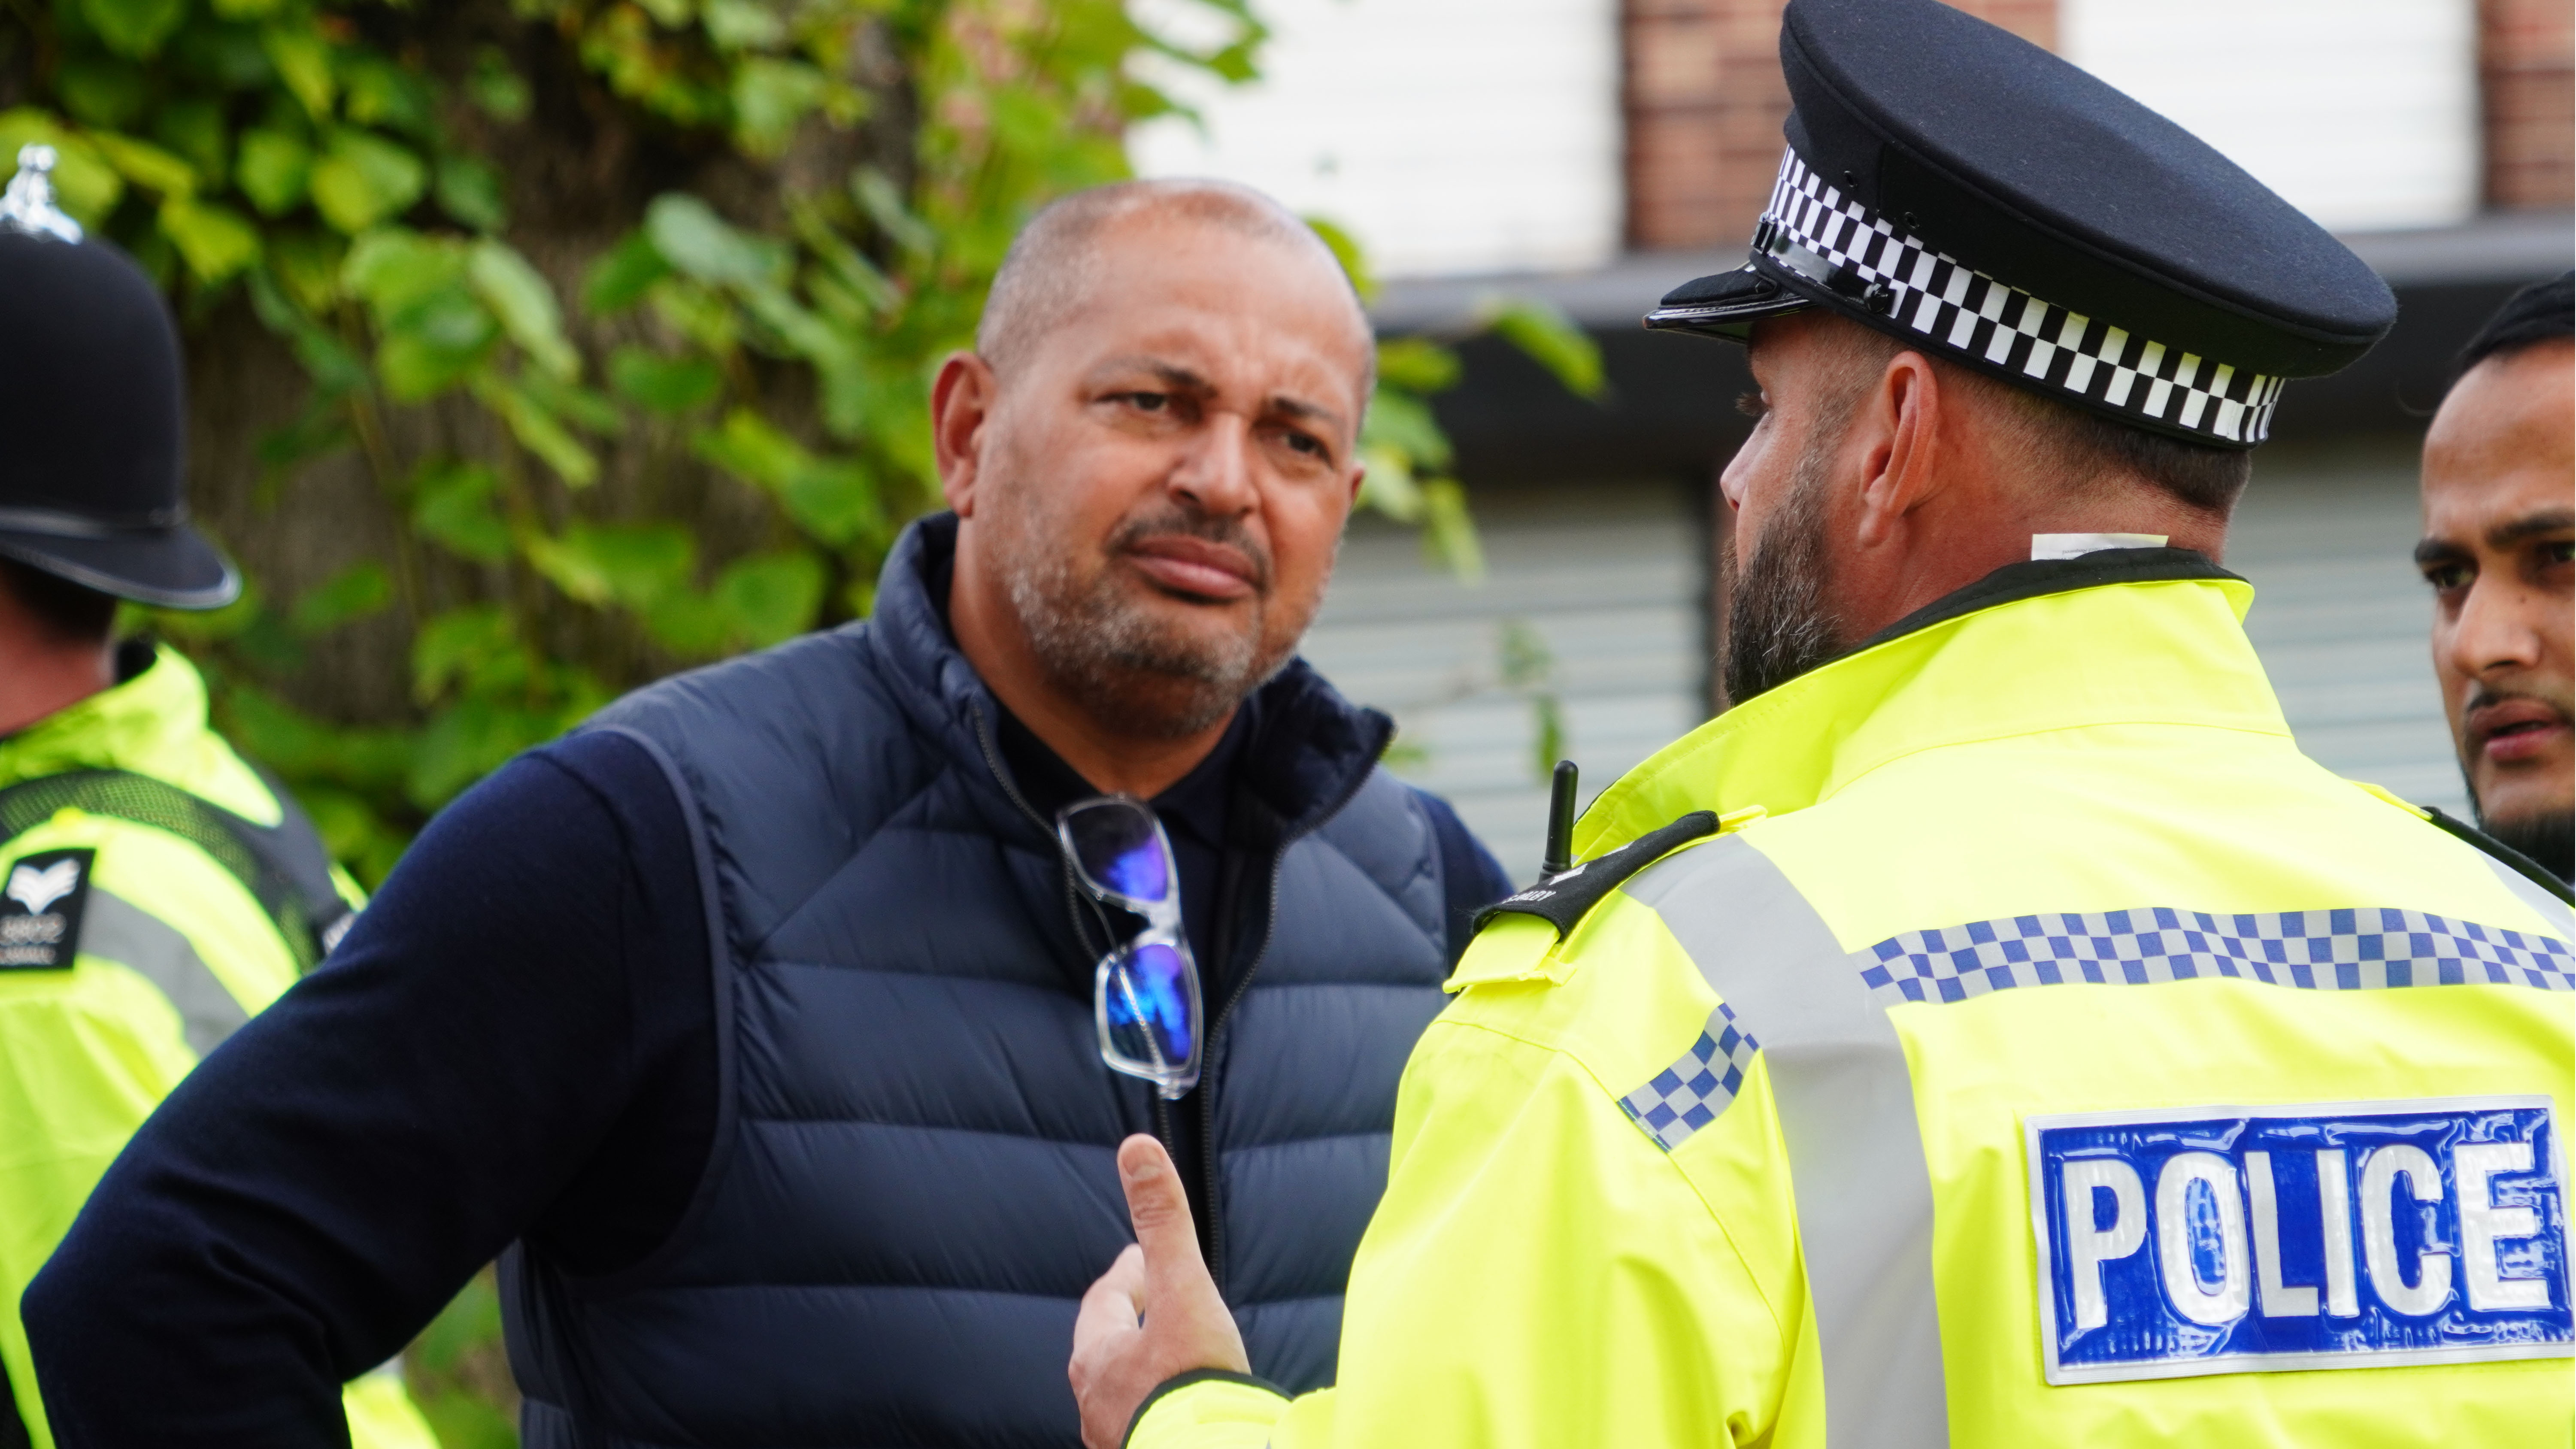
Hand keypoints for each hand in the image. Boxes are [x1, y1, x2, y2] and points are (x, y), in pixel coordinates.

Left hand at [1070, 1134, 1250, 1448]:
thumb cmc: (1193, 1388)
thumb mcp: (1183, 1292)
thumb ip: (1163, 1222)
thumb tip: (1137, 1149)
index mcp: (1099, 1359)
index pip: (1103, 1303)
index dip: (1125, 1276)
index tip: (1140, 1261)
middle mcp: (1097, 1402)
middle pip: (1108, 1349)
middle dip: (1130, 1321)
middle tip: (1152, 1303)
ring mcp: (1117, 1436)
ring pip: (1123, 1391)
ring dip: (1143, 1368)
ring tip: (1170, 1357)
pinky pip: (1144, 1424)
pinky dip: (1159, 1406)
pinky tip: (1181, 1408)